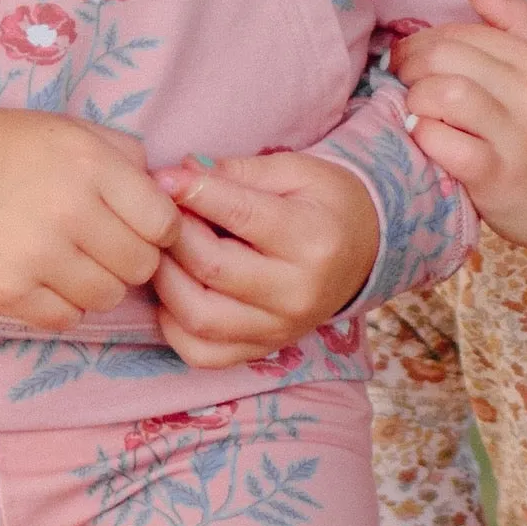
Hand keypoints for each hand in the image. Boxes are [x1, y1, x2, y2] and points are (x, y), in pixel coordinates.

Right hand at [0, 103, 177, 325]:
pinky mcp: (6, 291)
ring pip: (106, 297)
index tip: (140, 225)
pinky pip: (65, 319)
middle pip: (140, 267)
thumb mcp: (80, 134)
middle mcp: (68, 212)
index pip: (164, 224)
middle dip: (130, 258)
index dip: (159, 229)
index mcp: (92, 166)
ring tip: (74, 260)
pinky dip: (64, 304)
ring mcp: (35, 255)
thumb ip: (131, 161)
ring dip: (99, 284)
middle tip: (105, 244)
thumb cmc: (20, 150)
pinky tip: (48, 277)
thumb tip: (174, 200)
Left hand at [151, 148, 382, 367]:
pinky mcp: (263, 350)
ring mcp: (280, 328)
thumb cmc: (326, 202)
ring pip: (200, 318)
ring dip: (166, 282)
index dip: (192, 193)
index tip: (162, 179)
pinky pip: (203, 354)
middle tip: (162, 214)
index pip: (239, 216)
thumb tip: (176, 176)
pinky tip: (174, 293)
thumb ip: (238, 173)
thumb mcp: (295, 171)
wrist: (364, 250)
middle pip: (212, 269)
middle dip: (174, 236)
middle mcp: (298, 292)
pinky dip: (174, 327)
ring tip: (164, 252)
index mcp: (313, 239)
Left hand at [397, 0, 526, 271]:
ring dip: (416, 99)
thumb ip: (514, 21)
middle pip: (447, 57)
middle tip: (403, 81)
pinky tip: (425, 138)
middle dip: (411, 65)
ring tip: (416, 110)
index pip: (463, 32)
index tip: (410, 57)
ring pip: (445, 94)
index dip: (424, 40)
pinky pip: (444, 143)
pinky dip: (424, 136)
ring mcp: (516, 136)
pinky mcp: (497, 176)